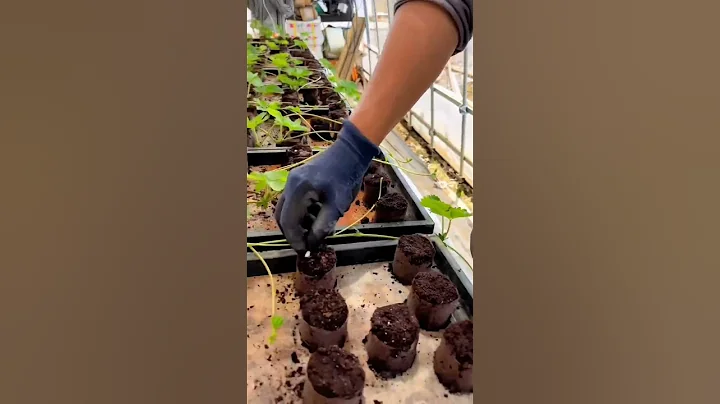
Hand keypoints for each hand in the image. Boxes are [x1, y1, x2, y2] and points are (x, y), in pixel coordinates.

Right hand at [274, 121, 379, 251]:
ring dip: (299, 224)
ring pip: (288, 210)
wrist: (350, 152)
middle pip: (283, 217)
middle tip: (308, 245)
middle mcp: (290, 185)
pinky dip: (302, 214)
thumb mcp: (337, 206)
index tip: (305, 252)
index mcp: (297, 190)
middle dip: (294, 233)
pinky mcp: (298, 181)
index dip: (295, 240)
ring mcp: (292, 182)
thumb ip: (322, 227)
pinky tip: (317, 219)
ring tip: (316, 232)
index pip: (288, 222)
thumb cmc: (346, 178)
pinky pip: (294, 202)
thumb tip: (311, 245)